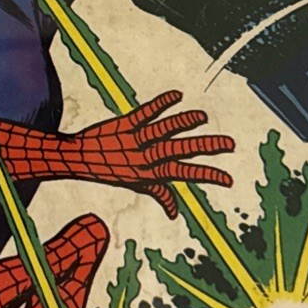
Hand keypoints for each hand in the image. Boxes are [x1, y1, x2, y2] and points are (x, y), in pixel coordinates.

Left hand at [67, 91, 234, 215]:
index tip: (229, 179)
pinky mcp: (125, 123)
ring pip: (163, 131)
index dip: (208, 176)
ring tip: (202, 117)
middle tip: (228, 143)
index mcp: (152, 172)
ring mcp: (135, 139)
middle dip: (205, 147)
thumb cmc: (111, 170)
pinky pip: (145, 113)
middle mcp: (146, 157)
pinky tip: (177, 95)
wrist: (79, 157)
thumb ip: (159, 193)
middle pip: (179, 151)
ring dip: (183, 123)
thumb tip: (174, 212)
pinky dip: (161, 104)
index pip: (185, 174)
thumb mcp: (136, 185)